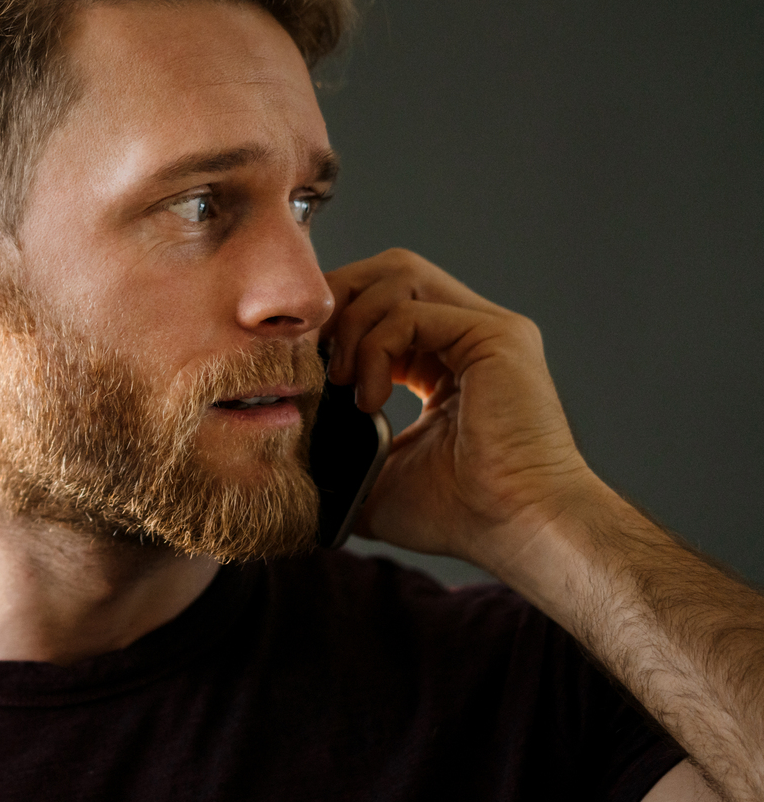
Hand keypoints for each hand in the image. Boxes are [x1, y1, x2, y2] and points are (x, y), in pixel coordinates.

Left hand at [322, 248, 597, 572]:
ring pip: (398, 276)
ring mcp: (487, 329)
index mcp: (445, 359)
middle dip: (339, 302)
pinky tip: (368, 398)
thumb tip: (286, 450)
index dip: (332, 321)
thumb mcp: (377, 474)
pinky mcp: (497, 336)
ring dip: (351, 325)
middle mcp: (470, 333)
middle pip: (389, 271)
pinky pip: (411, 312)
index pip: (379, 303)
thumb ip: (340, 447)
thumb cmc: (458, 513)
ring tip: (341, 382)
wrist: (516, 530)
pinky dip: (374, 348)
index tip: (299, 363)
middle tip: (309, 354)